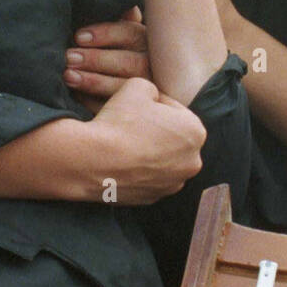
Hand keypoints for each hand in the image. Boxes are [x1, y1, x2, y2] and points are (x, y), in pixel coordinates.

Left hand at [65, 6, 148, 112]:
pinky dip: (93, 102)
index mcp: (150, 41)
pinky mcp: (138, 110)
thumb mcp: (129, 31)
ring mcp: (149, 90)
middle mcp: (155, 66)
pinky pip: (115, 107)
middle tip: (69, 57)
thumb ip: (124, 19)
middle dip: (96, 59)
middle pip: (128, 62)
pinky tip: (75, 96)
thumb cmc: (126, 50)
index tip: (78, 36)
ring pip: (123, 86)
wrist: (151, 87)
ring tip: (68, 76)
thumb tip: (126, 6)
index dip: (104, 34)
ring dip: (93, 81)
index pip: (130, 33)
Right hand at [87, 77, 205, 203]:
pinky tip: (120, 161)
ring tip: (124, 142)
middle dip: (155, 131)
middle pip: (172, 139)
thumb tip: (153, 99)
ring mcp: (172, 185)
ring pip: (161, 161)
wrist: (91, 160)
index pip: (175, 112)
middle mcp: (192, 162)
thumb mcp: (138, 86)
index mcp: (196, 132)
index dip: (155, 105)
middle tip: (130, 123)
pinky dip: (137, 171)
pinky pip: (147, 179)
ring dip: (148, 152)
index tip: (136, 105)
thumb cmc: (118, 121)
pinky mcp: (152, 200)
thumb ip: (153, 90)